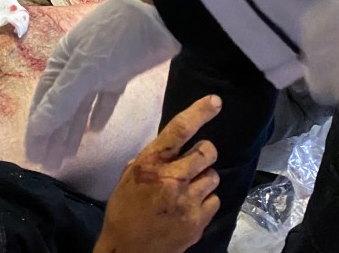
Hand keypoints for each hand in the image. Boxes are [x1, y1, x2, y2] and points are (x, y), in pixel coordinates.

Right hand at [26, 0, 180, 170]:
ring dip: (73, 130)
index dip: (38, 129)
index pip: (44, 101)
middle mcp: (76, 66)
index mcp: (61, 62)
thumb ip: (61, 101)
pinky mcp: (121, 73)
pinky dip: (99, 114)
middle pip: (61, 107)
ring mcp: (99, 69)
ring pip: (82, 106)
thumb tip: (36, 128)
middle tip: (49, 166)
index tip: (33, 156)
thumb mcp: (85, 71)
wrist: (160, 15)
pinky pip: (104, 99)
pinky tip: (94, 131)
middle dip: (54, 136)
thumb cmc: (116, 40)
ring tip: (67, 157)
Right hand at [94, 95, 222, 252]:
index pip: (179, 130)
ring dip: (204, 178)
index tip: (215, 101)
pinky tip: (190, 206)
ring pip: (214, 176)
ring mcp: (188, 202)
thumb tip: (173, 146)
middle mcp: (172, 179)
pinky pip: (215, 200)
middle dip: (204, 153)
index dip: (199, 112)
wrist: (128, 251)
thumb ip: (152, 160)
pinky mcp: (198, 221)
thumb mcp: (128, 177)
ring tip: (188, 188)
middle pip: (208, 151)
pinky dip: (205, 201)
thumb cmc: (124, 211)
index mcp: (150, 164)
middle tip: (194, 162)